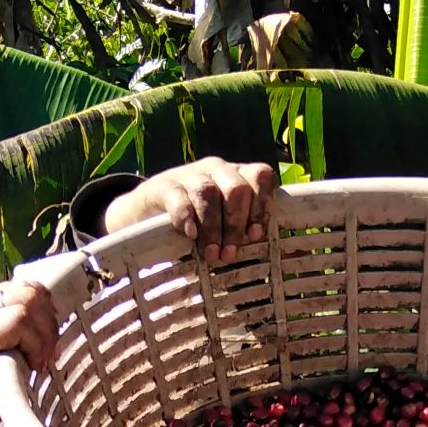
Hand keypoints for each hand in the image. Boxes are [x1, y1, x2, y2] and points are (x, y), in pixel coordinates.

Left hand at [0, 281, 57, 426]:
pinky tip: (35, 337)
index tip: (36, 369)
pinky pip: (13, 297)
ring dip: (41, 317)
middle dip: (44, 325)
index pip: (16, 317)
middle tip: (42, 360)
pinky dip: (33, 311)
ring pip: (19, 290)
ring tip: (40, 350)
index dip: (38, 339)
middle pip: (21, 295)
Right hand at [104, 157, 278, 263]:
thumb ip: (245, 232)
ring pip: (209, 193)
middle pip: (237, 188)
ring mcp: (189, 175)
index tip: (255, 235)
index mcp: (238, 176)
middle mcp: (217, 170)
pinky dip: (186, 216)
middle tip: (229, 253)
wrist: (147, 212)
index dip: (263, 205)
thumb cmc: (197, 223)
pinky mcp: (163, 185)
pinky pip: (178, 197)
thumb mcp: (224, 223)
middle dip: (236, 224)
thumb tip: (279, 256)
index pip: (262, 176)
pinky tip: (189, 235)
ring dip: (213, 227)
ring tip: (211, 254)